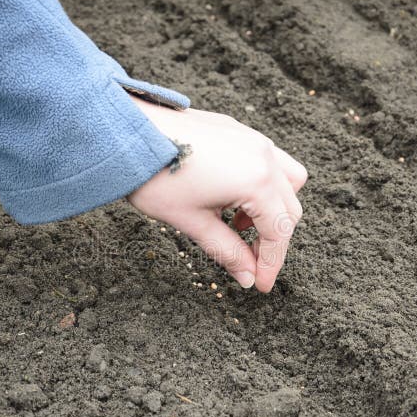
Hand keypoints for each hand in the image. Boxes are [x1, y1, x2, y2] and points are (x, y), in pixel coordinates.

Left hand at [127, 97, 307, 291]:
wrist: (128, 133)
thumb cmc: (157, 176)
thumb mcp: (193, 222)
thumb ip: (227, 251)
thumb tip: (247, 277)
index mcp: (256, 181)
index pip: (278, 231)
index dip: (271, 263)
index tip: (260, 284)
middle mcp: (264, 156)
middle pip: (289, 209)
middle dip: (273, 240)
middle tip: (249, 263)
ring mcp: (254, 140)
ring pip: (288, 182)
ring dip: (272, 210)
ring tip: (238, 226)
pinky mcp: (240, 131)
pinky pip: (270, 162)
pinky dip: (263, 186)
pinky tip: (232, 199)